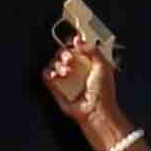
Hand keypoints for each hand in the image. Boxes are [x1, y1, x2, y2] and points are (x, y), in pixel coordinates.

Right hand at [39, 30, 122, 149]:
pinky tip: (55, 75)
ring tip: (67, 72)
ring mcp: (66, 79)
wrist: (96, 111)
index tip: (74, 43)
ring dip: (59, 65)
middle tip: (70, 60)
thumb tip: (78, 40)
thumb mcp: (103, 66)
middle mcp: (77, 70)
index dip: (74, 44)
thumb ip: (92, 50)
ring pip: (55, 63)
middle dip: (65, 54)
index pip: (77, 48)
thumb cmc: (103, 93)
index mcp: (89, 63)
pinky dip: (48, 74)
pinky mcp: (57, 89)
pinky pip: (47, 77)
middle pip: (64, 54)